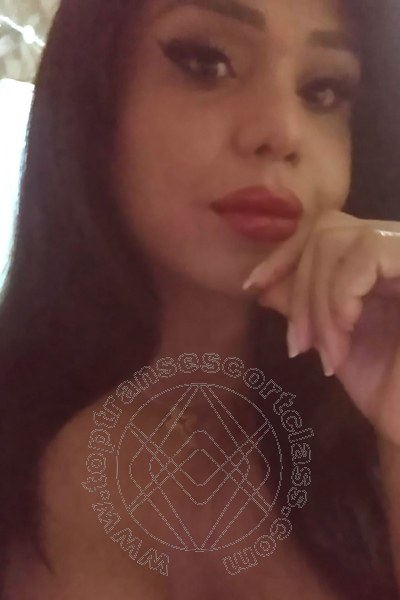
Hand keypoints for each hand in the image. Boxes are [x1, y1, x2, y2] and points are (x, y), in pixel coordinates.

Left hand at [242, 209, 399, 445]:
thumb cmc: (387, 389)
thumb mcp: (332, 342)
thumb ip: (303, 307)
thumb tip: (263, 284)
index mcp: (379, 265)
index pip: (324, 230)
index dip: (285, 254)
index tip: (253, 285)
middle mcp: (398, 250)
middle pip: (326, 232)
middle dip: (300, 290)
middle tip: (299, 345)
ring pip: (341, 240)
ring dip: (320, 300)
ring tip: (329, 351)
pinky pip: (369, 253)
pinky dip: (343, 292)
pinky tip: (349, 328)